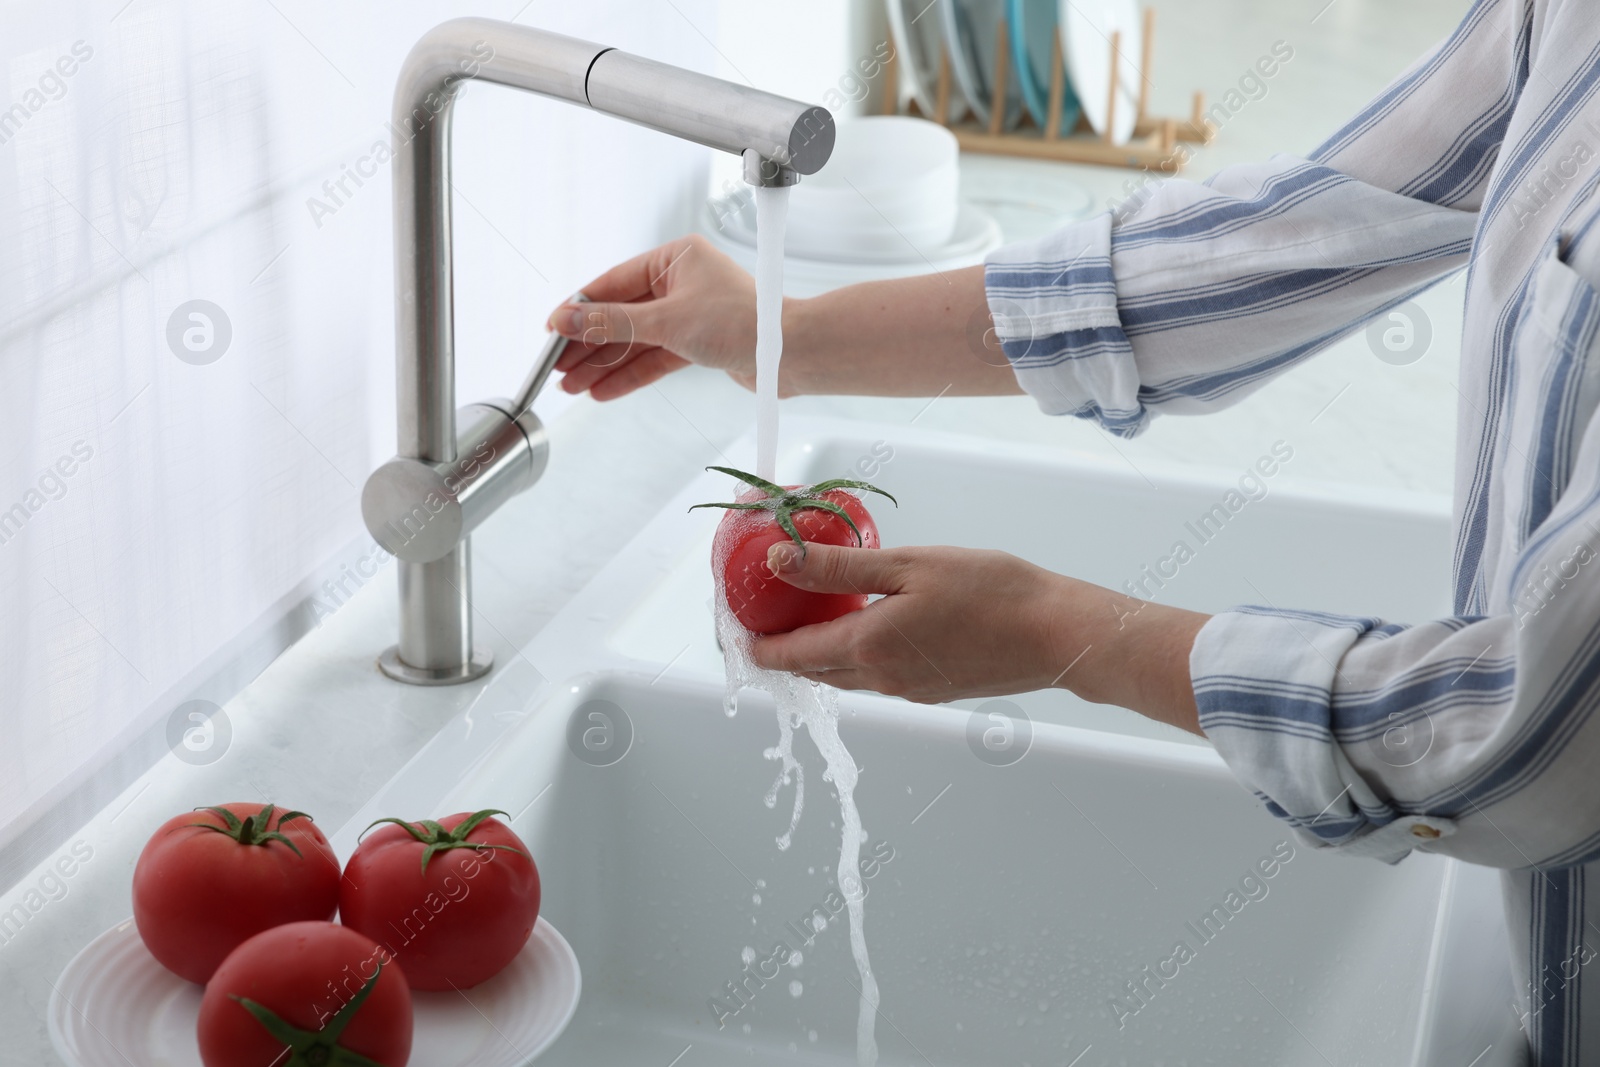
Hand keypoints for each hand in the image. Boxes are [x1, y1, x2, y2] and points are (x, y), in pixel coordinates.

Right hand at [547, 235, 761, 400]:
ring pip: (635, 340)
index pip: (613, 283)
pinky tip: (603, 390)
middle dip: (589, 344)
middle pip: (621, 314)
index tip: (552, 331)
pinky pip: (654, 357)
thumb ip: (612, 324)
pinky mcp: (697, 342)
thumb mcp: (666, 322)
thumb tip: (568, 321)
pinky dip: (630, 374)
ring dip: (604, 364)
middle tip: (557, 367)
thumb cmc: (742, 323)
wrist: (788, 355)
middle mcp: (680, 282)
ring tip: (573, 386)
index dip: (579, 310)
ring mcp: (688, 313)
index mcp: (675, 258)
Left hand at [751, 541, 1207, 733]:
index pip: (789, 657)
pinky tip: (864, 628)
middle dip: (780, 651)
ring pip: (843, 678)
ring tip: (805, 621)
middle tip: (762, 620)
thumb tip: (777, 561)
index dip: (756, 644)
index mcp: (867, 649)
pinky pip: (876, 678)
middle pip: (811, 673)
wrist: (1057, 634)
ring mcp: (908, 691)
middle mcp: (880, 680)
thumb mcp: (908, 565)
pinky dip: (853, 657)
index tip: (735, 626)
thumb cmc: (991, 591)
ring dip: (816, 655)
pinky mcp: (933, 690)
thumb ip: (838, 568)